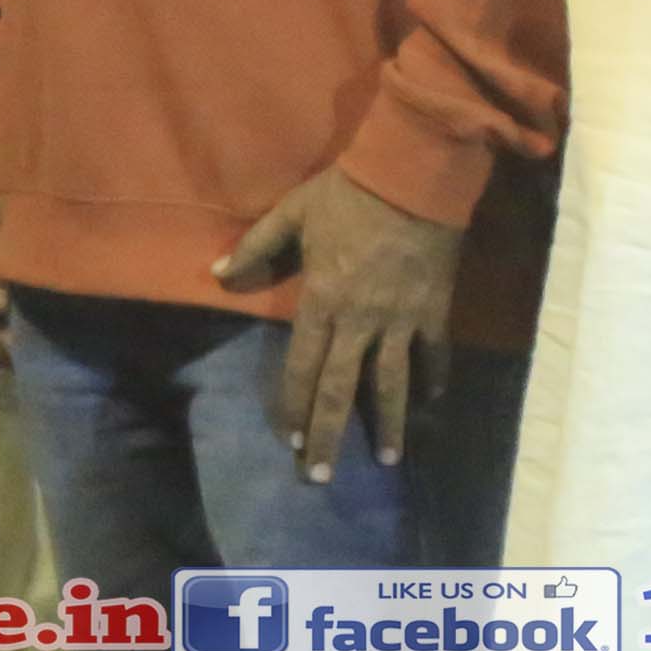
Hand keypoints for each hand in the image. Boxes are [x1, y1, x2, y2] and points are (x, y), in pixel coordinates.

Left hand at [214, 166, 462, 479]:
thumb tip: (215, 275)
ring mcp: (400, 319)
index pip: (301, 367)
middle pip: (341, 388)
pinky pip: (434, 353)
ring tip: (390, 459)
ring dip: (390, 423)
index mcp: (322, 301)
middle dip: (330, 434)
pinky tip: (431, 402)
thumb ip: (254, 248)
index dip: (294, 406)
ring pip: (392, 382)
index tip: (291, 442)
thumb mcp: (292, 214)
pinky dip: (433, 379)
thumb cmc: (348, 193)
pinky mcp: (434, 310)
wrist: (414, 174)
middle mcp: (359, 320)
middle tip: (324, 477)